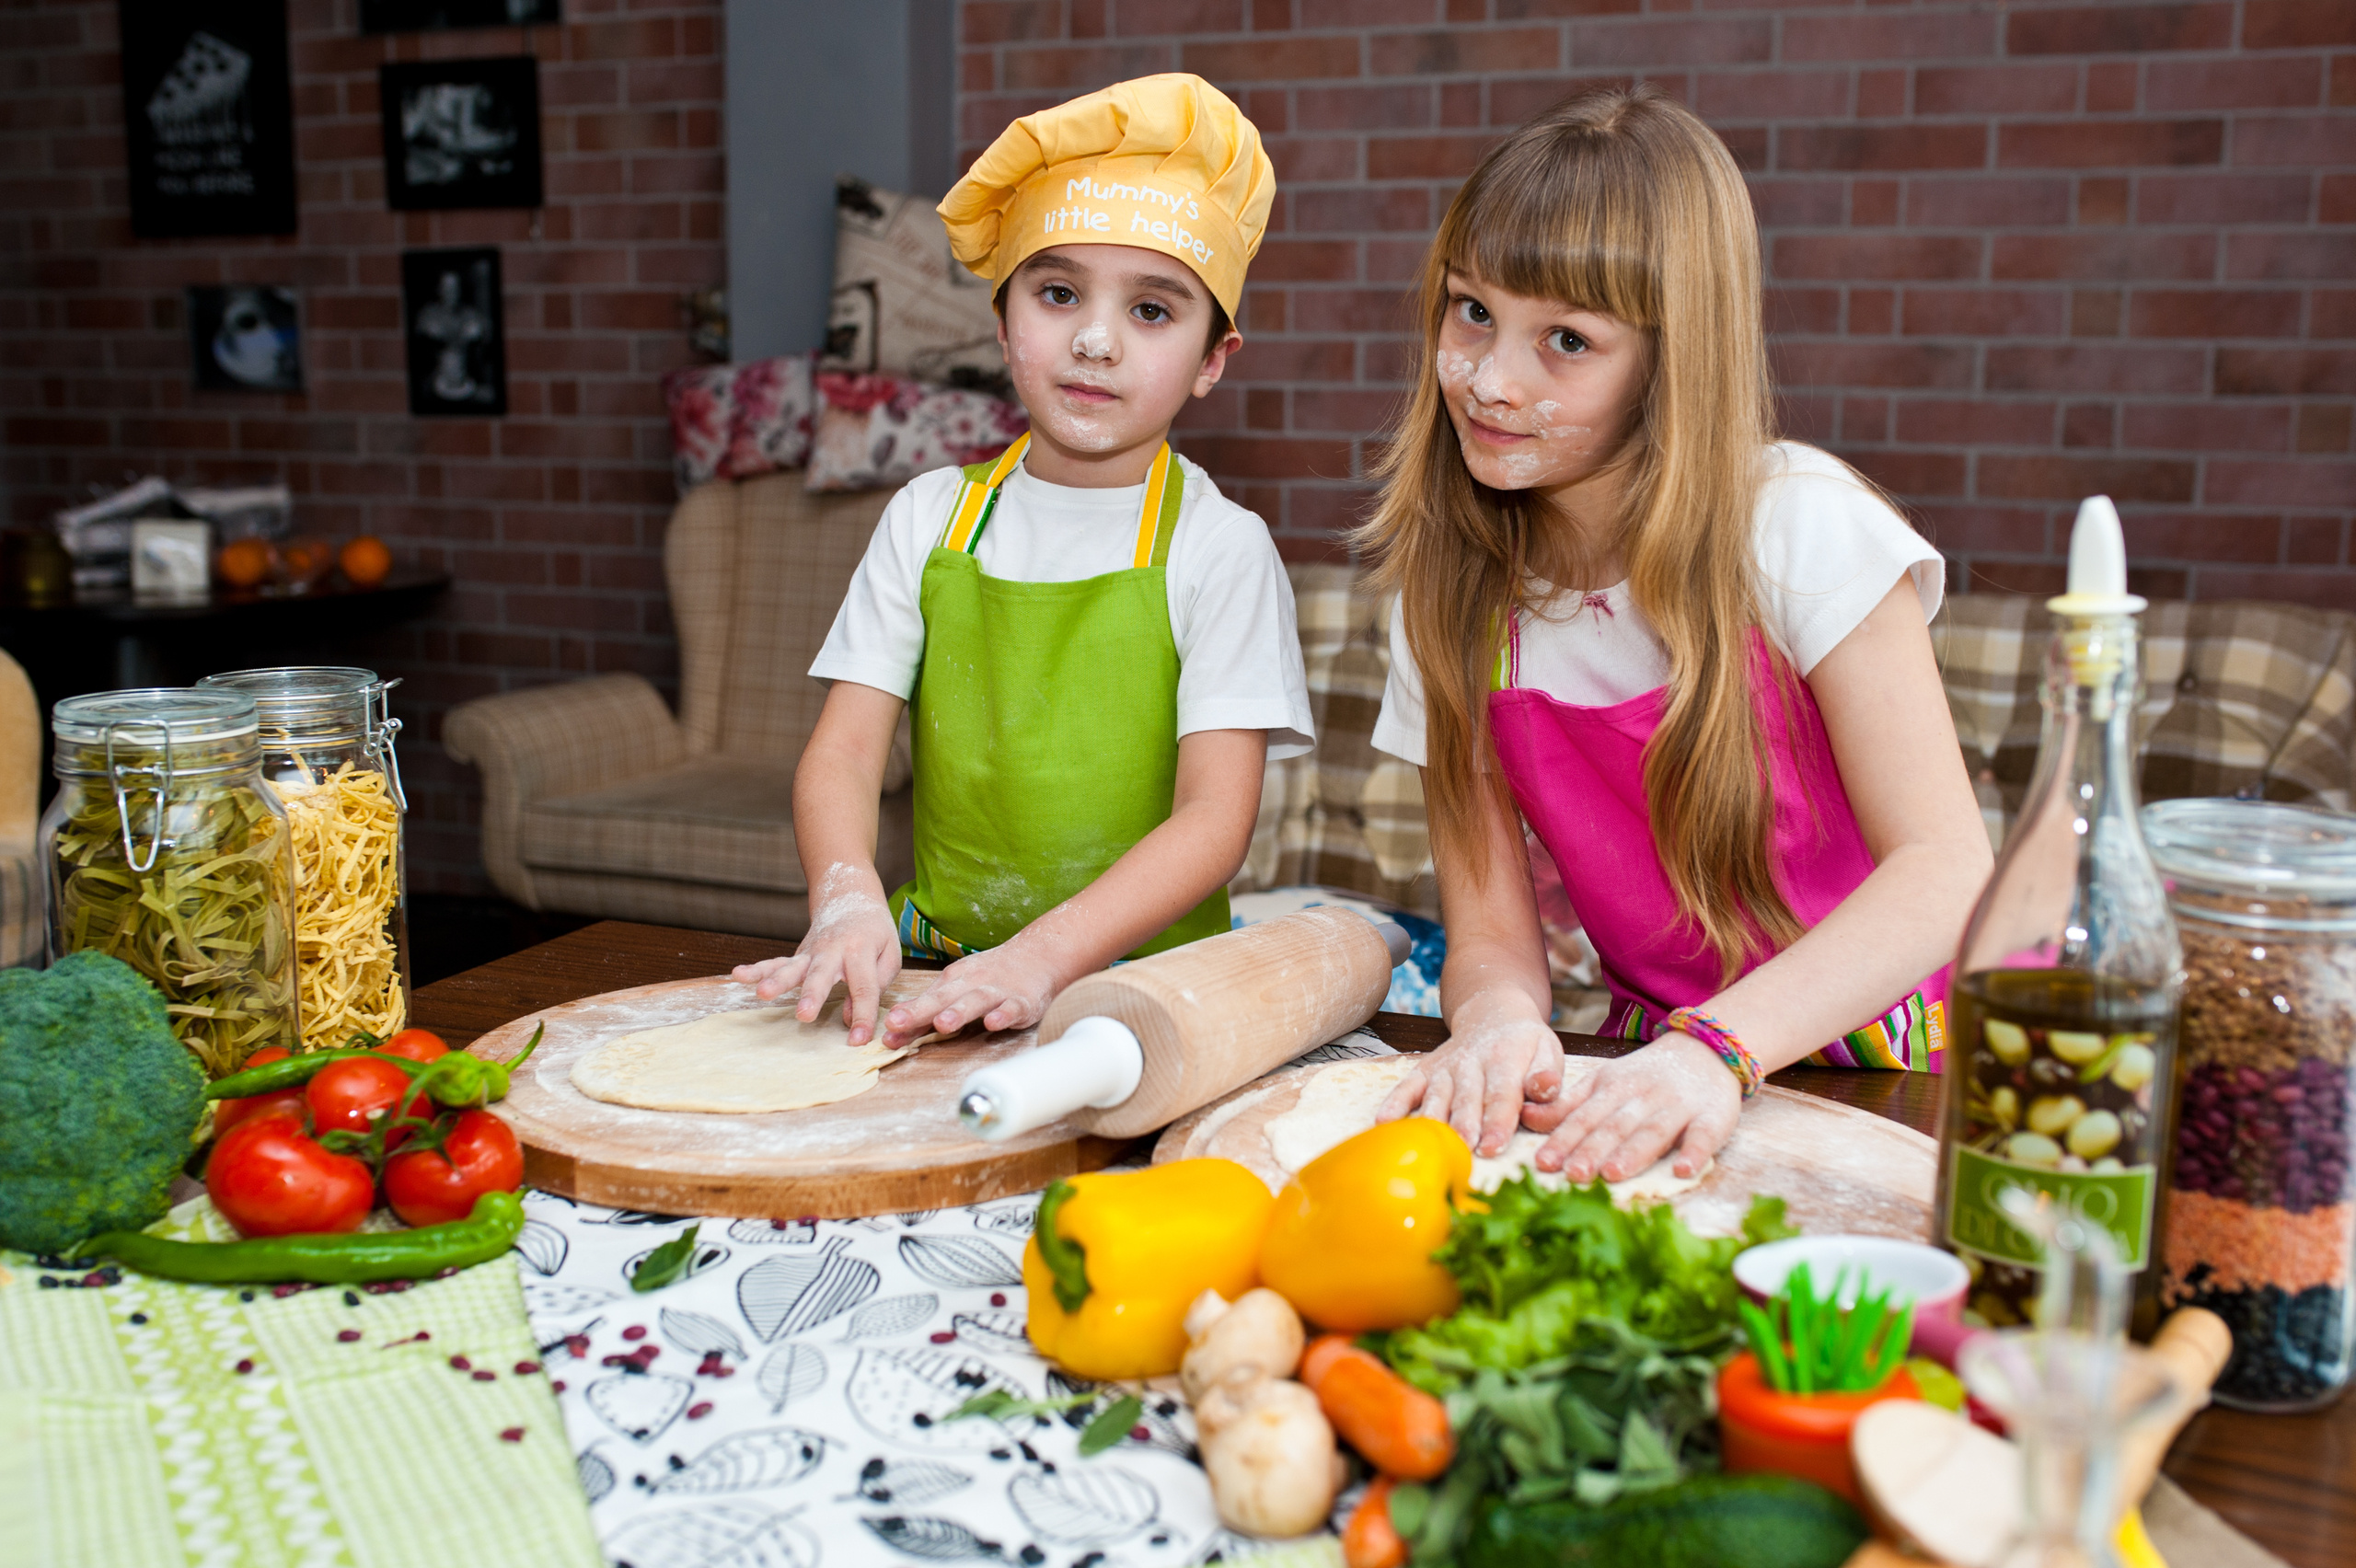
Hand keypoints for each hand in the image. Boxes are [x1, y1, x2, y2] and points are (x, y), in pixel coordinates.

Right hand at [729, 883, 900, 1046]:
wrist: (852, 898)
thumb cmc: (875, 933)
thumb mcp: (890, 954)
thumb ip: (876, 985)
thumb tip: (849, 1016)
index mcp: (861, 950)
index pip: (864, 988)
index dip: (862, 1016)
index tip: (858, 1041)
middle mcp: (833, 950)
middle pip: (822, 976)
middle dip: (812, 996)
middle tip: (804, 1016)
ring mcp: (811, 952)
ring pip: (792, 967)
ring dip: (777, 981)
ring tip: (762, 993)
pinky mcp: (799, 955)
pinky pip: (776, 962)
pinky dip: (756, 969)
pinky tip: (739, 975)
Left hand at [880, 940, 1065, 1049]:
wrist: (1036, 957)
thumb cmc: (990, 977)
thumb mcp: (955, 988)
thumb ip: (926, 1010)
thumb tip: (892, 1028)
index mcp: (953, 982)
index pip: (926, 1001)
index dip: (906, 1015)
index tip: (887, 1029)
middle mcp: (972, 984)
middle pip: (943, 998)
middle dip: (921, 1011)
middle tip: (898, 1023)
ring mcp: (997, 992)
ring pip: (977, 1001)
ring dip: (959, 1012)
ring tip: (943, 1024)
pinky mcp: (1022, 1002)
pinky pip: (1012, 1008)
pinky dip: (1003, 1015)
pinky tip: (993, 1023)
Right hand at [1374, 991, 1563, 1157]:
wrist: (1492, 1012)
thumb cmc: (1524, 1044)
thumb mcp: (1548, 1050)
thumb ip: (1548, 1074)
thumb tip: (1544, 1090)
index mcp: (1505, 1058)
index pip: (1502, 1093)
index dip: (1497, 1121)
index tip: (1493, 1147)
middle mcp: (1471, 1061)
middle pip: (1467, 1098)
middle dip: (1464, 1126)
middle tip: (1463, 1152)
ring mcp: (1445, 1066)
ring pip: (1437, 1096)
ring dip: (1433, 1121)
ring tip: (1429, 1147)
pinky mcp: (1425, 1070)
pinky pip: (1407, 1086)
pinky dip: (1395, 1103)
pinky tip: (1384, 1123)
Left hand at [1517, 1032, 1739, 1180]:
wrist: (1705, 1046)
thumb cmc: (1645, 1075)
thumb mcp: (1602, 1081)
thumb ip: (1567, 1104)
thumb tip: (1524, 1118)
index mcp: (1612, 1086)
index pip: (1583, 1116)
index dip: (1563, 1139)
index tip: (1542, 1163)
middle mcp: (1642, 1095)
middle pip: (1614, 1125)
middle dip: (1592, 1149)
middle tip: (1573, 1174)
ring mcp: (1678, 1105)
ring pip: (1653, 1130)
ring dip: (1634, 1153)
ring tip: (1613, 1174)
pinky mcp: (1712, 1116)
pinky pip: (1704, 1135)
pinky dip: (1695, 1152)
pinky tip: (1683, 1171)